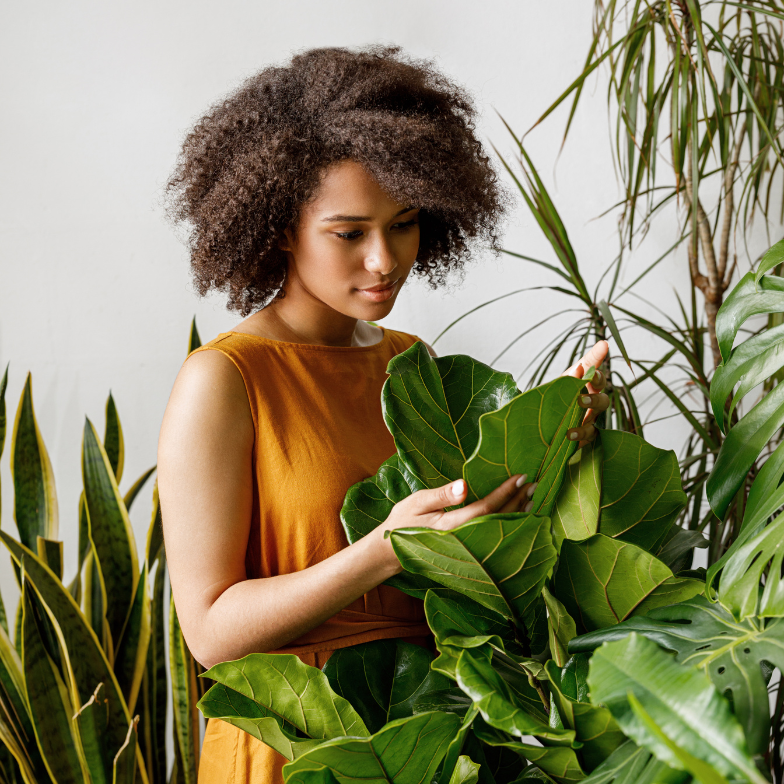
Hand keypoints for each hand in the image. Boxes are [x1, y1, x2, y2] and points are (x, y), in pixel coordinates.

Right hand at [373, 474, 535, 574]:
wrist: (391, 552)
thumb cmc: (402, 522)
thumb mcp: (417, 502)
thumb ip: (441, 495)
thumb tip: (465, 486)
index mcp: (453, 526)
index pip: (486, 507)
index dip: (505, 492)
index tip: (520, 477)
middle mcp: (465, 539)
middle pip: (499, 519)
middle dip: (518, 501)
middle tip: (534, 484)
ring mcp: (467, 548)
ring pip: (499, 530)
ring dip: (517, 513)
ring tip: (532, 498)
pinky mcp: (468, 550)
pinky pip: (493, 535)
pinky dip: (508, 524)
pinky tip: (517, 515)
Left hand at [563, 340, 609, 445]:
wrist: (542, 418)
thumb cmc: (560, 393)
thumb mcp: (567, 377)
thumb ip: (584, 364)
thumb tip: (604, 344)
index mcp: (589, 386)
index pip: (598, 379)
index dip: (597, 376)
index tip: (590, 374)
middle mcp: (593, 403)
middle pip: (603, 399)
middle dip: (594, 398)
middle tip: (581, 399)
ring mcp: (591, 420)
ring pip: (598, 418)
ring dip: (587, 419)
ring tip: (576, 412)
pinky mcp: (585, 436)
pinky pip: (588, 435)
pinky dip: (580, 433)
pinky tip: (568, 433)